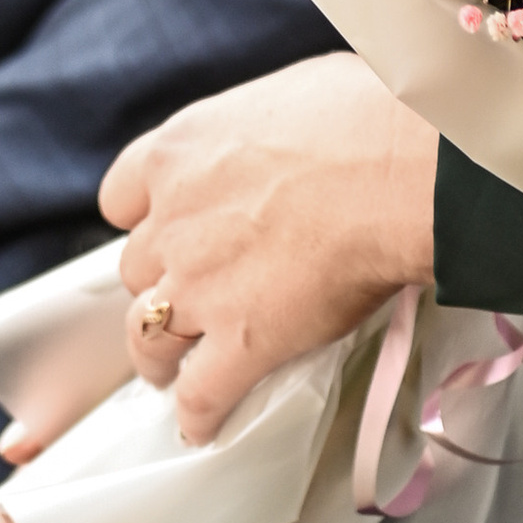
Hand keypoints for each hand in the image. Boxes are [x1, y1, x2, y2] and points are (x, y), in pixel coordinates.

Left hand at [102, 54, 438, 446]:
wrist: (400, 170)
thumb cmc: (367, 116)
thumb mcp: (289, 95)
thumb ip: (262, 129)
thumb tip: (295, 129)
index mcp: (180, 151)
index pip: (122, 195)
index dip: (144, 217)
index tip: (162, 227)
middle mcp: (174, 221)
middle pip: (136, 268)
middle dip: (157, 284)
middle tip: (182, 298)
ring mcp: (199, 286)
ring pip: (148, 336)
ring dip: (157, 357)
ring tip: (169, 372)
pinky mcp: (240, 342)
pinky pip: (201, 394)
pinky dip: (198, 414)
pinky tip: (202, 427)